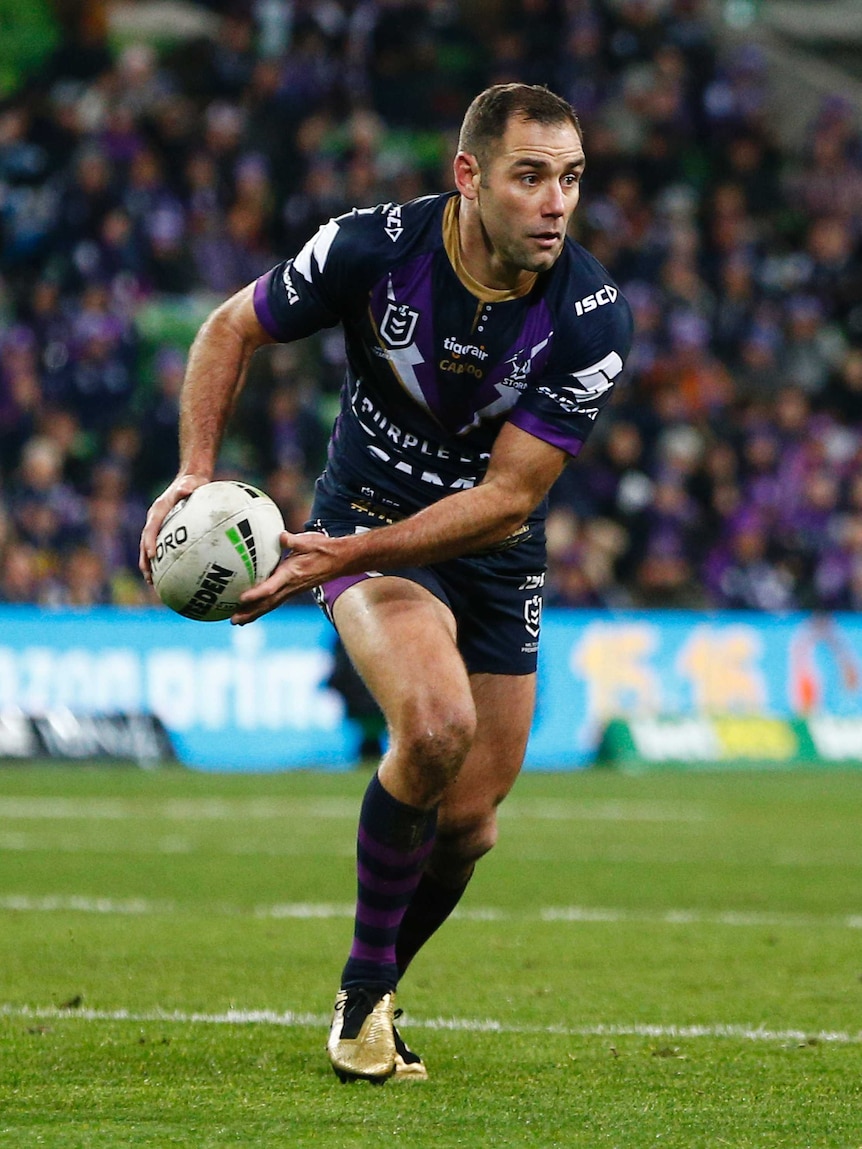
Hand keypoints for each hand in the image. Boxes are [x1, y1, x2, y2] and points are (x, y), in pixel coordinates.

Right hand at [138, 473, 210, 583]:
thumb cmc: (192, 482)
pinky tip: (169, 575)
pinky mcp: (165, 530)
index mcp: (158, 510)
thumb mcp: (191, 482)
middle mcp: (155, 519)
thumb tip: (185, 489)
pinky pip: (161, 547)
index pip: (151, 528)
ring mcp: (159, 525)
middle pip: (146, 542)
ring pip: (149, 547)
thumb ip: (187, 487)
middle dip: (145, 560)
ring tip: (152, 582)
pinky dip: (161, 561)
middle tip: (148, 576)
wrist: (189, 479)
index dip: (150, 542)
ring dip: (149, 565)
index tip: (152, 555)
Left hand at [230, 529, 348, 624]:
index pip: (271, 587)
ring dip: (253, 613)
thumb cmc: (323, 548)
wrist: (340, 559)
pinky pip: (275, 601)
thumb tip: (281, 536)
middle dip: (250, 612)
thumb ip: (293, 540)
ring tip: (237, 621)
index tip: (241, 598)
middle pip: (267, 603)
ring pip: (270, 605)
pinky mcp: (292, 589)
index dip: (256, 594)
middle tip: (233, 620)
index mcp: (292, 574)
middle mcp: (291, 586)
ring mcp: (292, 590)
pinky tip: (252, 609)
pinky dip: (262, 607)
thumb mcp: (309, 541)